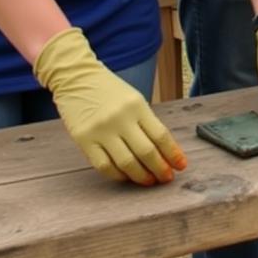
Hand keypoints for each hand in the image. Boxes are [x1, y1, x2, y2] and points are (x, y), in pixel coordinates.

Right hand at [34, 27, 186, 184]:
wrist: (76, 77)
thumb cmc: (108, 89)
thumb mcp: (133, 98)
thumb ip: (145, 121)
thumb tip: (162, 150)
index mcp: (137, 105)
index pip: (160, 135)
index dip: (173, 153)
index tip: (181, 165)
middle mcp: (121, 118)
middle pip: (146, 151)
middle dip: (160, 168)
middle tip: (166, 178)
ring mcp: (101, 130)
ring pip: (126, 162)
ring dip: (141, 176)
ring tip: (149, 181)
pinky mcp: (84, 140)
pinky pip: (103, 166)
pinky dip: (117, 175)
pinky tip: (125, 176)